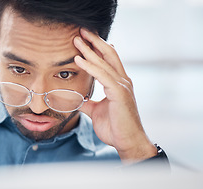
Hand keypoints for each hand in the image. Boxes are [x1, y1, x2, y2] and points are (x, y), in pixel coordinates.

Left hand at [73, 28, 156, 162]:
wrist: (126, 142)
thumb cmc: (115, 128)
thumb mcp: (96, 112)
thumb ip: (88, 103)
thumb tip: (78, 99)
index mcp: (118, 83)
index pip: (108, 60)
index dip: (96, 48)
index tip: (83, 40)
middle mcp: (122, 81)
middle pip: (108, 54)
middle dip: (94, 42)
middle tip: (80, 31)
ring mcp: (122, 86)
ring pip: (104, 62)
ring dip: (89, 50)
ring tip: (76, 40)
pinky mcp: (119, 93)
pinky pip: (102, 75)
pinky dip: (90, 66)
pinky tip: (79, 59)